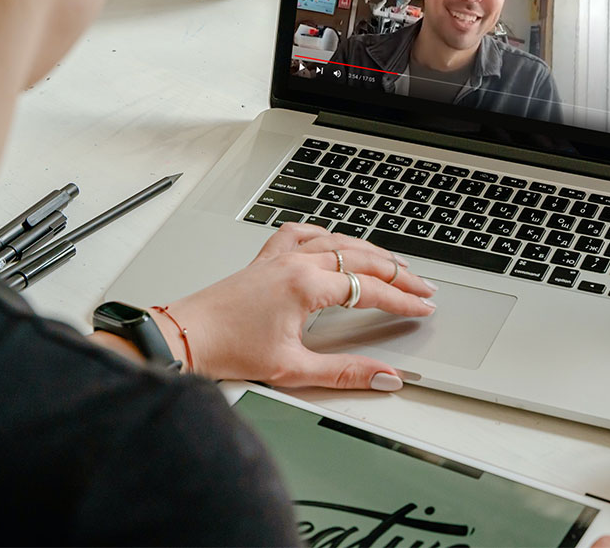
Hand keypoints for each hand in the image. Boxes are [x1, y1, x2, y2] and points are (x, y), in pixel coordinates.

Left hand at [158, 223, 436, 389]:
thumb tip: (383, 375)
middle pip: (361, 259)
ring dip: (370, 251)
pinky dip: (326, 234)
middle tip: (423, 286)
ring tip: (393, 264)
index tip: (423, 307)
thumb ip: (345, 372)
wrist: (185, 337)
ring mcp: (280, 257)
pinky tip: (334, 239)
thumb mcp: (293, 369)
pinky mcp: (265, 260)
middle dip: (398, 273)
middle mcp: (295, 264)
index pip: (370, 289)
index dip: (403, 300)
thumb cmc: (229, 350)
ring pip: (338, 241)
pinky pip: (302, 233)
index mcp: (306, 286)